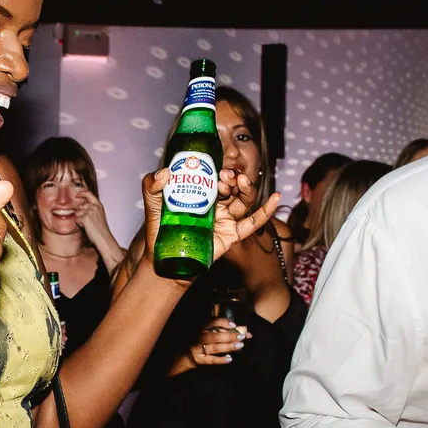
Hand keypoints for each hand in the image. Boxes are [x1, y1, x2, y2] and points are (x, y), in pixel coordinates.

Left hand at [74, 187, 114, 249]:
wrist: (103, 238)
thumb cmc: (100, 229)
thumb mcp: (98, 215)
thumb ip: (91, 208)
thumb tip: (80, 206)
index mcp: (98, 205)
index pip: (88, 193)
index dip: (81, 193)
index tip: (77, 195)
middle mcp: (94, 207)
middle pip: (80, 206)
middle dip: (80, 213)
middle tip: (87, 221)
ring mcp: (90, 212)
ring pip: (77, 213)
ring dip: (80, 219)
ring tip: (88, 224)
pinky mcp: (85, 218)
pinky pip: (77, 219)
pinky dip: (79, 224)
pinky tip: (86, 227)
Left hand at [137, 169, 277, 277]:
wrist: (163, 257)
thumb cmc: (159, 229)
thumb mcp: (152, 203)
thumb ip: (152, 185)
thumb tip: (163, 173)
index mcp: (203, 193)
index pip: (217, 177)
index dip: (221, 171)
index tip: (220, 170)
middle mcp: (217, 204)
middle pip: (233, 187)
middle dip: (233, 179)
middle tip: (227, 177)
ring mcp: (226, 219)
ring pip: (244, 201)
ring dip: (246, 189)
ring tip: (241, 182)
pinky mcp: (232, 235)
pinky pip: (253, 223)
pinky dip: (266, 211)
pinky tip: (275, 199)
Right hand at [170, 318, 248, 374]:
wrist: (183, 355)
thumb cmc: (199, 341)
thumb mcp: (206, 332)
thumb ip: (223, 331)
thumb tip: (247, 333)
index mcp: (200, 328)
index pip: (211, 322)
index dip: (222, 322)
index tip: (233, 324)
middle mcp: (198, 338)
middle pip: (214, 337)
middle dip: (228, 336)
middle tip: (241, 337)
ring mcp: (198, 349)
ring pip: (214, 348)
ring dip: (228, 347)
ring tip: (240, 346)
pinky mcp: (199, 360)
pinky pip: (211, 360)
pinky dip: (220, 360)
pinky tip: (229, 359)